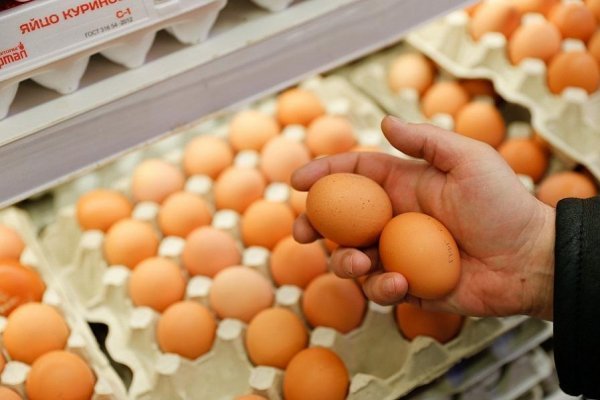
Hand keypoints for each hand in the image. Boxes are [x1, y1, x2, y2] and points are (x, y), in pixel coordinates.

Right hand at [292, 116, 554, 319]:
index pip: (353, 176)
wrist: (529, 259)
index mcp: (403, 185)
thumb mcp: (469, 160)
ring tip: (361, 261)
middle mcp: (394, 219)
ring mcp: (398, 254)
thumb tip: (384, 121)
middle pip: (340, 220)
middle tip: (303, 233)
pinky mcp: (408, 286)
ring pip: (351, 258)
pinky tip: (401, 283)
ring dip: (344, 261)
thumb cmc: (504, 205)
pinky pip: (379, 288)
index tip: (297, 181)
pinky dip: (380, 287)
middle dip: (314, 225)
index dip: (322, 175)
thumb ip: (426, 141)